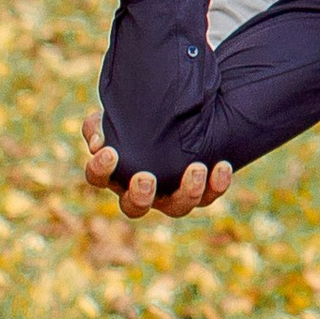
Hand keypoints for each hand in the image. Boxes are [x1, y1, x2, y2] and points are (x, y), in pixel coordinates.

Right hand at [78, 108, 231, 222]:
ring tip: (196, 168)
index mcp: (117, 171)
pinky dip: (216, 185)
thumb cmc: (143, 114)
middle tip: (145, 178)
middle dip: (139, 197)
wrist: (184, 110)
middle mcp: (143, 189)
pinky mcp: (202, 190)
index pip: (98, 178)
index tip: (109, 152)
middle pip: (134, 208)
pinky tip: (222, 166)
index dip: (100, 170)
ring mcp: (173, 193)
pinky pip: (210, 195)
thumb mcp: (120, 111)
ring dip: (186, 192)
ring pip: (177, 208)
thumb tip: (97, 142)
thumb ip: (100, 123)